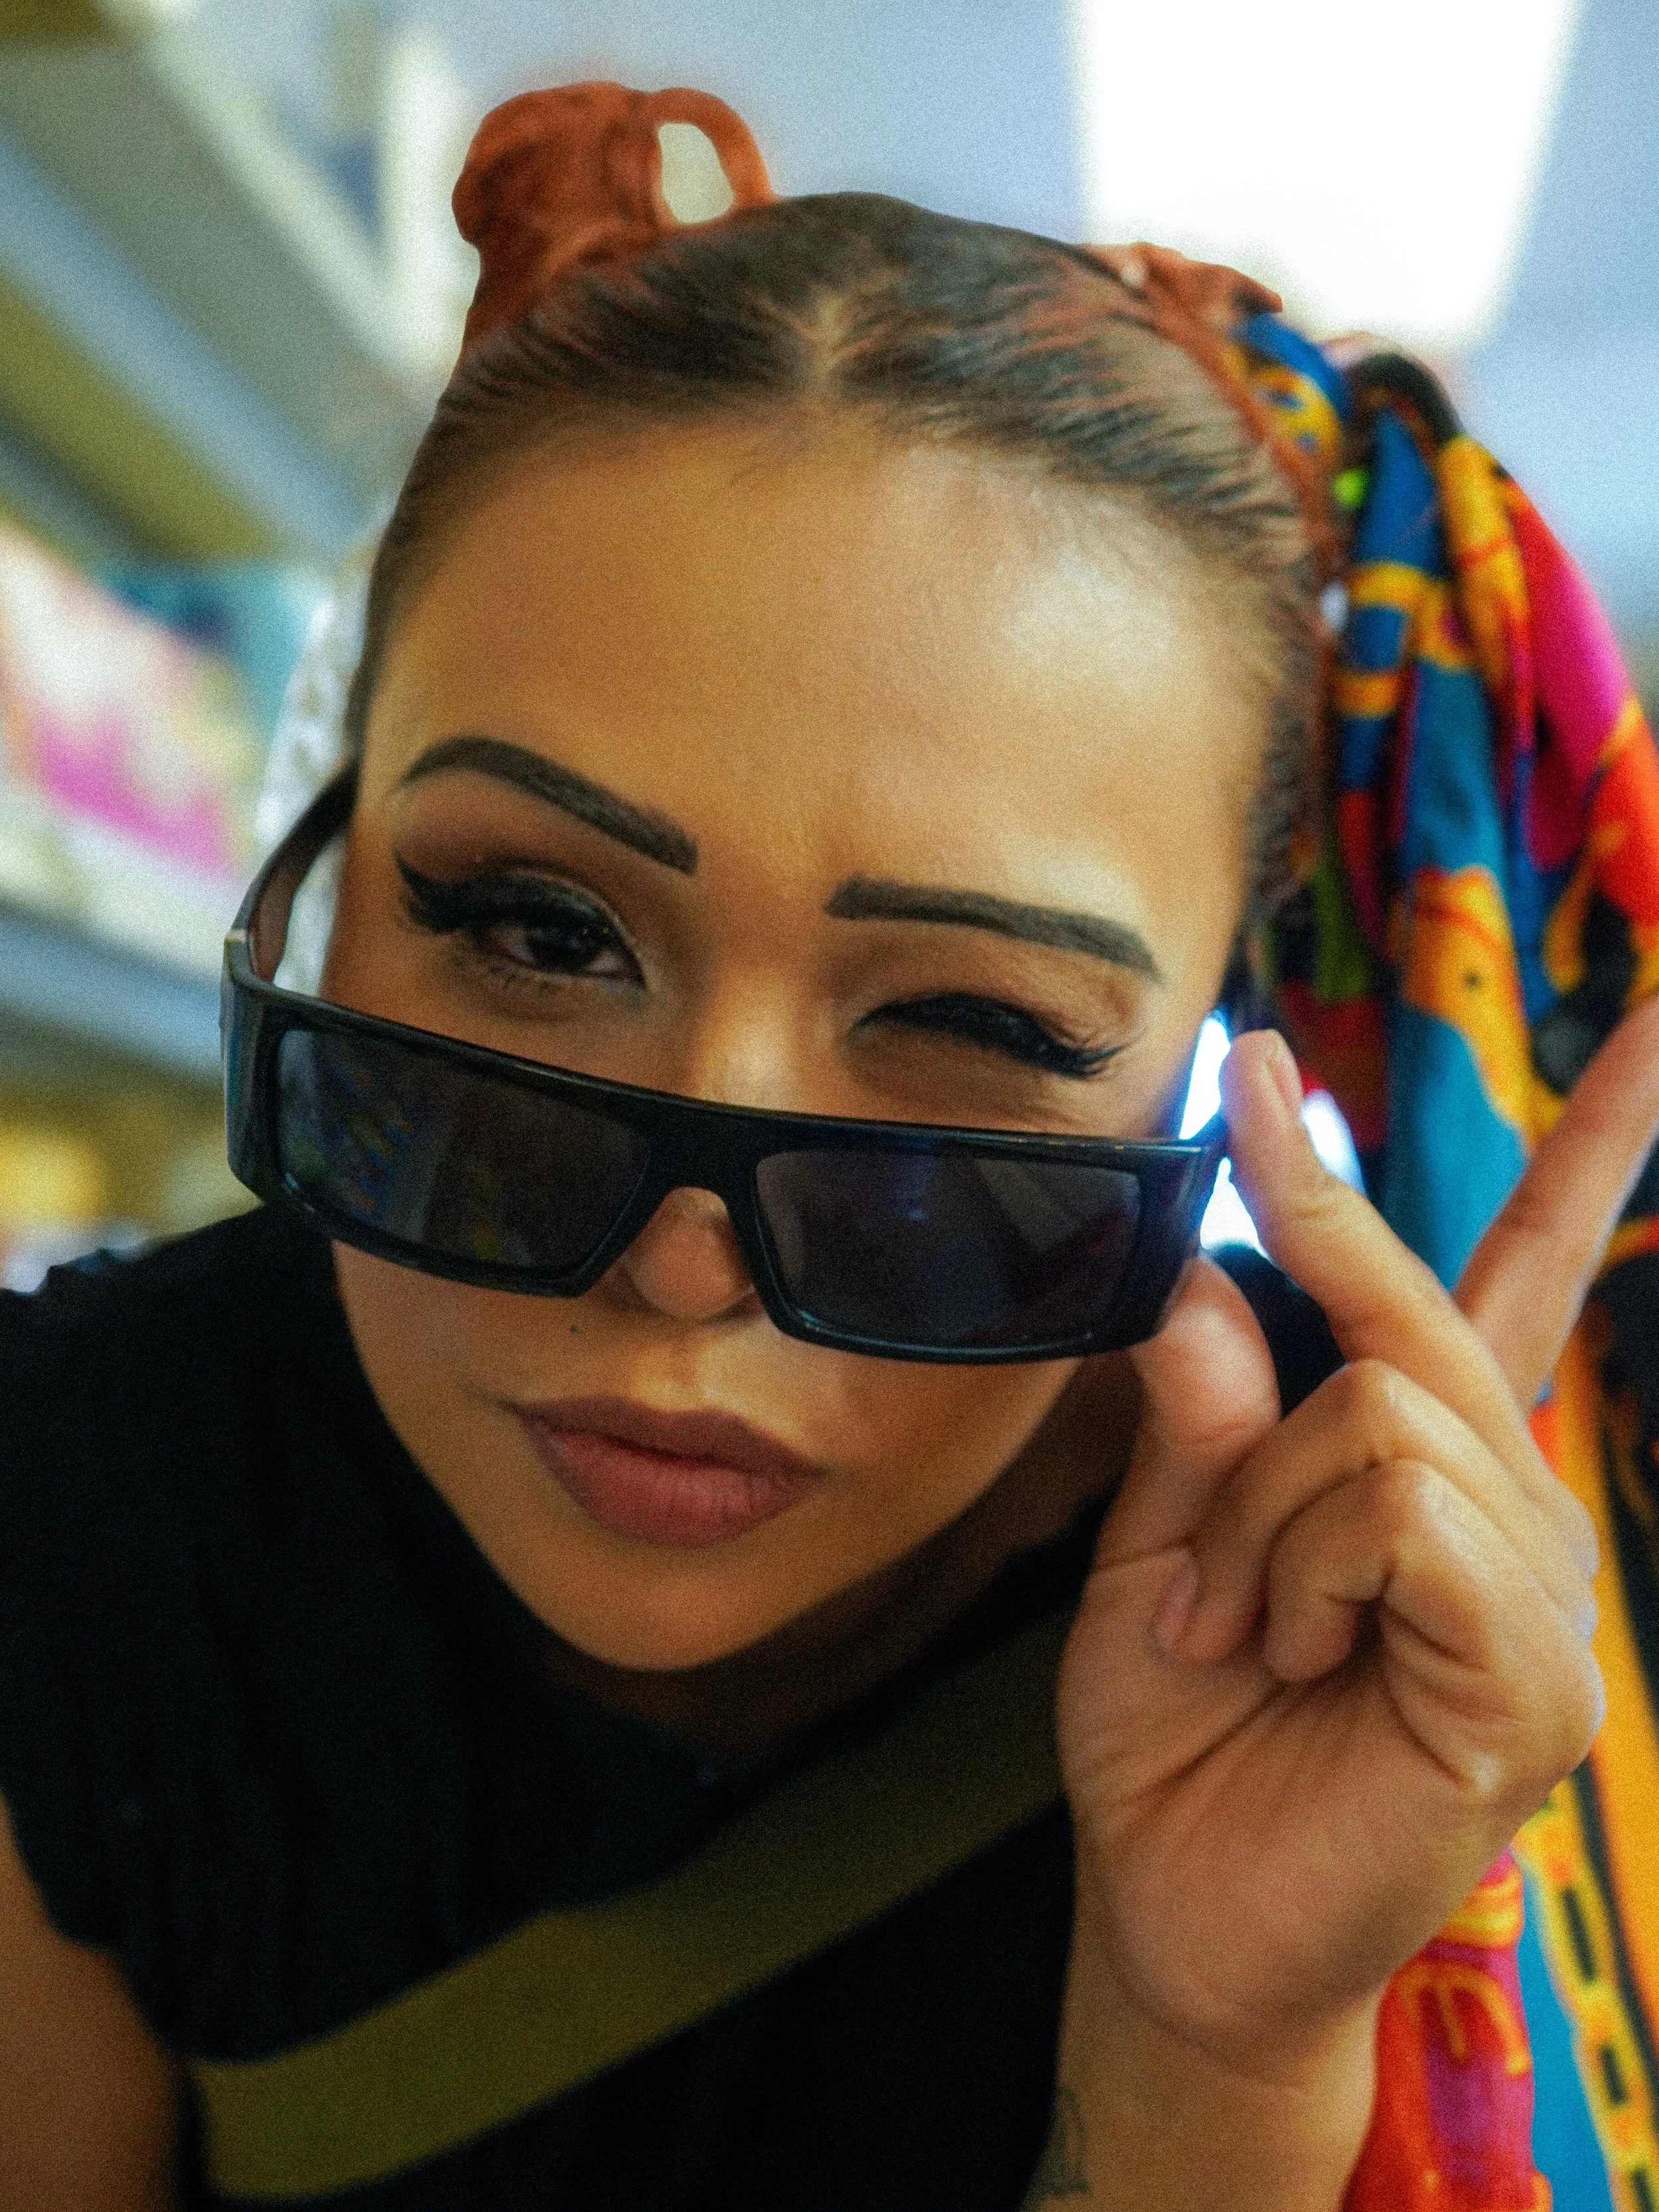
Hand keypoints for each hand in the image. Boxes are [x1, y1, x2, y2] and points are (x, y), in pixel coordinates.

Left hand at [1044, 996, 1658, 2198]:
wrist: (1170, 1905)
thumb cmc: (1175, 1718)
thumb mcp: (1161, 1532)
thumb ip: (1203, 1408)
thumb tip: (1209, 1270)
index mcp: (1435, 1460)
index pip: (1524, 1270)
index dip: (1575, 1144)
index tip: (1616, 1029)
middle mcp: (1514, 1508)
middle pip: (1411, 1325)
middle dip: (1263, 1426)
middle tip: (1207, 1585)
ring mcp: (1544, 1594)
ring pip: (1385, 1415)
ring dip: (1263, 1525)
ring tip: (1247, 1640)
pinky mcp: (1537, 1678)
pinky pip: (1405, 1512)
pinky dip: (1305, 1572)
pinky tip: (1297, 1662)